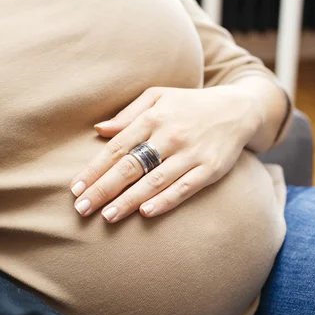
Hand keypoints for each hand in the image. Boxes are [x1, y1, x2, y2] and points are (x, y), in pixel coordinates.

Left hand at [69, 85, 264, 222]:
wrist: (238, 110)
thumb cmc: (189, 105)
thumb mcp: (158, 97)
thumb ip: (129, 114)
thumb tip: (100, 129)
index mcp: (153, 117)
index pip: (117, 148)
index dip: (94, 169)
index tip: (76, 188)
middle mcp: (170, 136)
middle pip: (130, 167)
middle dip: (104, 189)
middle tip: (82, 208)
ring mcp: (191, 153)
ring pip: (154, 181)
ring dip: (129, 200)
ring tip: (107, 216)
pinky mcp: (210, 169)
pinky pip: (184, 188)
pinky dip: (165, 201)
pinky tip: (146, 212)